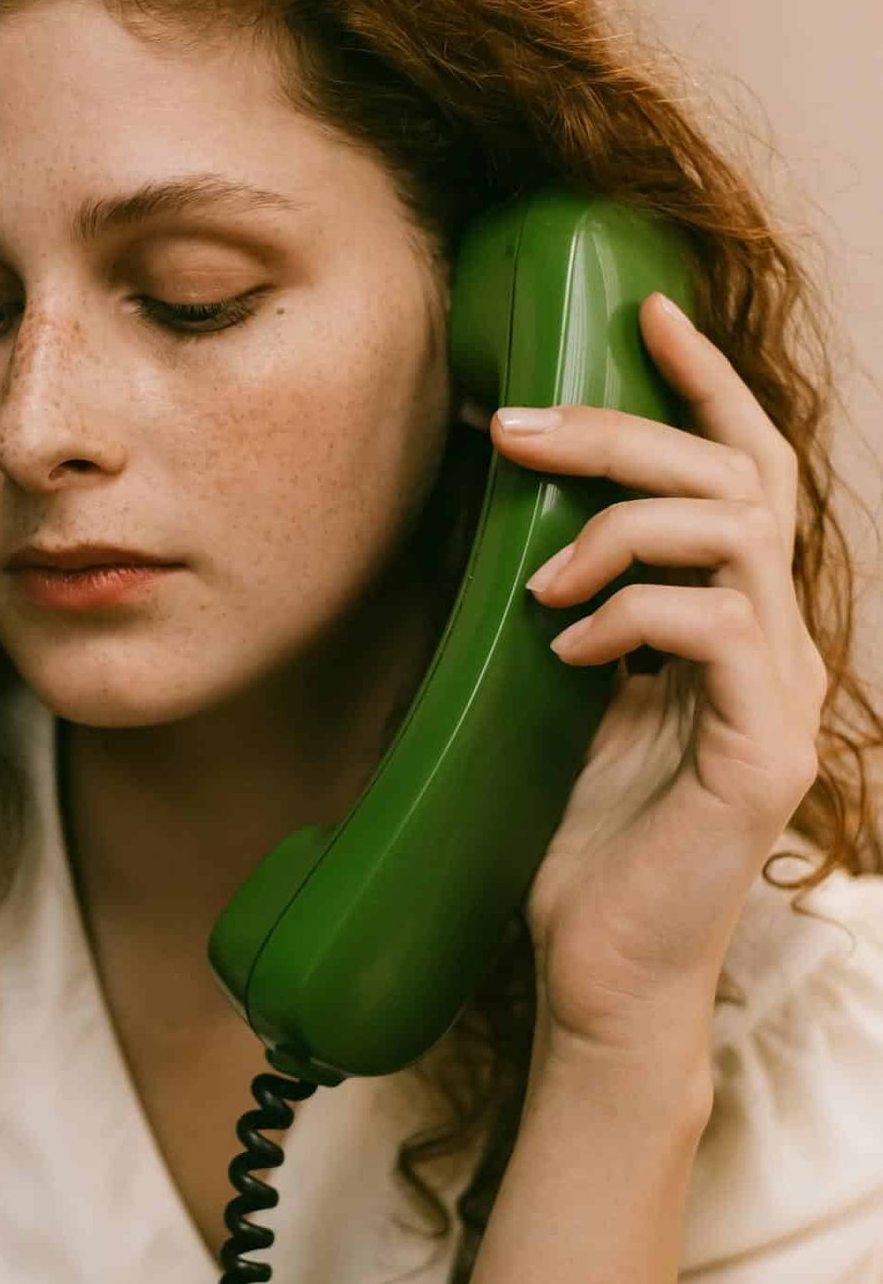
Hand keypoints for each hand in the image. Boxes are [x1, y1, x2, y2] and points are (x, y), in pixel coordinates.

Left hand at [492, 291, 826, 1059]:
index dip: (704, 383)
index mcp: (734, 623)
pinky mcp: (763, 750)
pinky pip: (716, 626)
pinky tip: (568, 649)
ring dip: (620, 526)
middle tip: (516, 427)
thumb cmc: (575, 843)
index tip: (644, 310)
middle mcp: (775, 644)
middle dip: (623, 429)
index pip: (744, 471)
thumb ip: (567, 608)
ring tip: (541, 579)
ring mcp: (781, 695)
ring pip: (734, 533)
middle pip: (735, 475)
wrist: (599, 973)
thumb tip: (502, 516)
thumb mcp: (561, 699)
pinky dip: (632, 613)